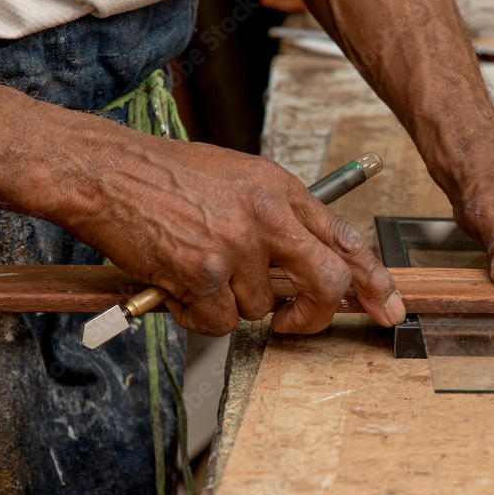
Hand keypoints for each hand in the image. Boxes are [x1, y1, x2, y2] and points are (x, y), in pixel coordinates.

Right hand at [63, 130, 405, 335]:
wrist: (106, 172)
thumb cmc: (166, 176)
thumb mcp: (239, 179)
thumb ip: (279, 219)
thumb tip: (307, 268)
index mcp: (281, 189)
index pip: (345, 238)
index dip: (373, 279)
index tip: (387, 306)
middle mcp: (268, 216)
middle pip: (327, 282)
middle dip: (316, 315)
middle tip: (294, 323)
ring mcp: (238, 245)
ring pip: (259, 310)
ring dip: (229, 305)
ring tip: (196, 270)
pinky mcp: (205, 272)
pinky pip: (218, 323)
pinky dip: (197, 316)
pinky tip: (177, 284)